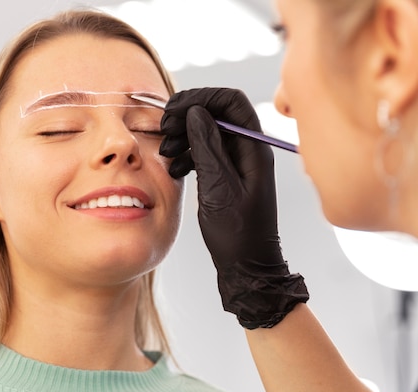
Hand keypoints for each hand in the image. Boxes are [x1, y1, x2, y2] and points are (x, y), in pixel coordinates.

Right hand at [160, 88, 307, 328]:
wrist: (247, 268)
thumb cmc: (237, 234)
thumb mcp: (218, 188)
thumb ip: (207, 147)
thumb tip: (197, 112)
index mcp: (254, 148)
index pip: (231, 101)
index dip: (201, 97)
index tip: (173, 110)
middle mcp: (248, 150)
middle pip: (217, 112)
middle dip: (187, 115)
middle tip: (164, 129)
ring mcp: (238, 163)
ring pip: (208, 131)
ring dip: (184, 135)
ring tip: (166, 152)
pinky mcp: (228, 176)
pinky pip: (206, 151)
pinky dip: (188, 153)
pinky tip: (175, 167)